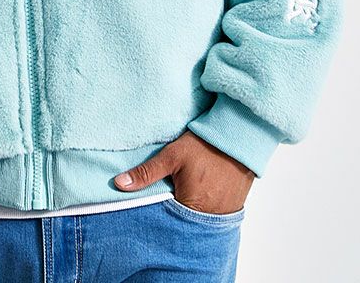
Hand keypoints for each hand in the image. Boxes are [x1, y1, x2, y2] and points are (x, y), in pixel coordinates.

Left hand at [113, 130, 252, 214]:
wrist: (240, 136)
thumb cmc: (205, 145)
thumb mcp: (172, 156)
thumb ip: (146, 173)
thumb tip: (119, 184)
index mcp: (192, 207)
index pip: (167, 221)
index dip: (157, 215)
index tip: (148, 210)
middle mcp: (209, 218)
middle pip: (183, 223)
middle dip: (172, 215)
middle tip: (165, 200)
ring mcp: (223, 215)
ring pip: (198, 220)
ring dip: (188, 211)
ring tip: (181, 197)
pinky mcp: (233, 208)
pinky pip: (213, 215)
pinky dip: (204, 208)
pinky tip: (198, 195)